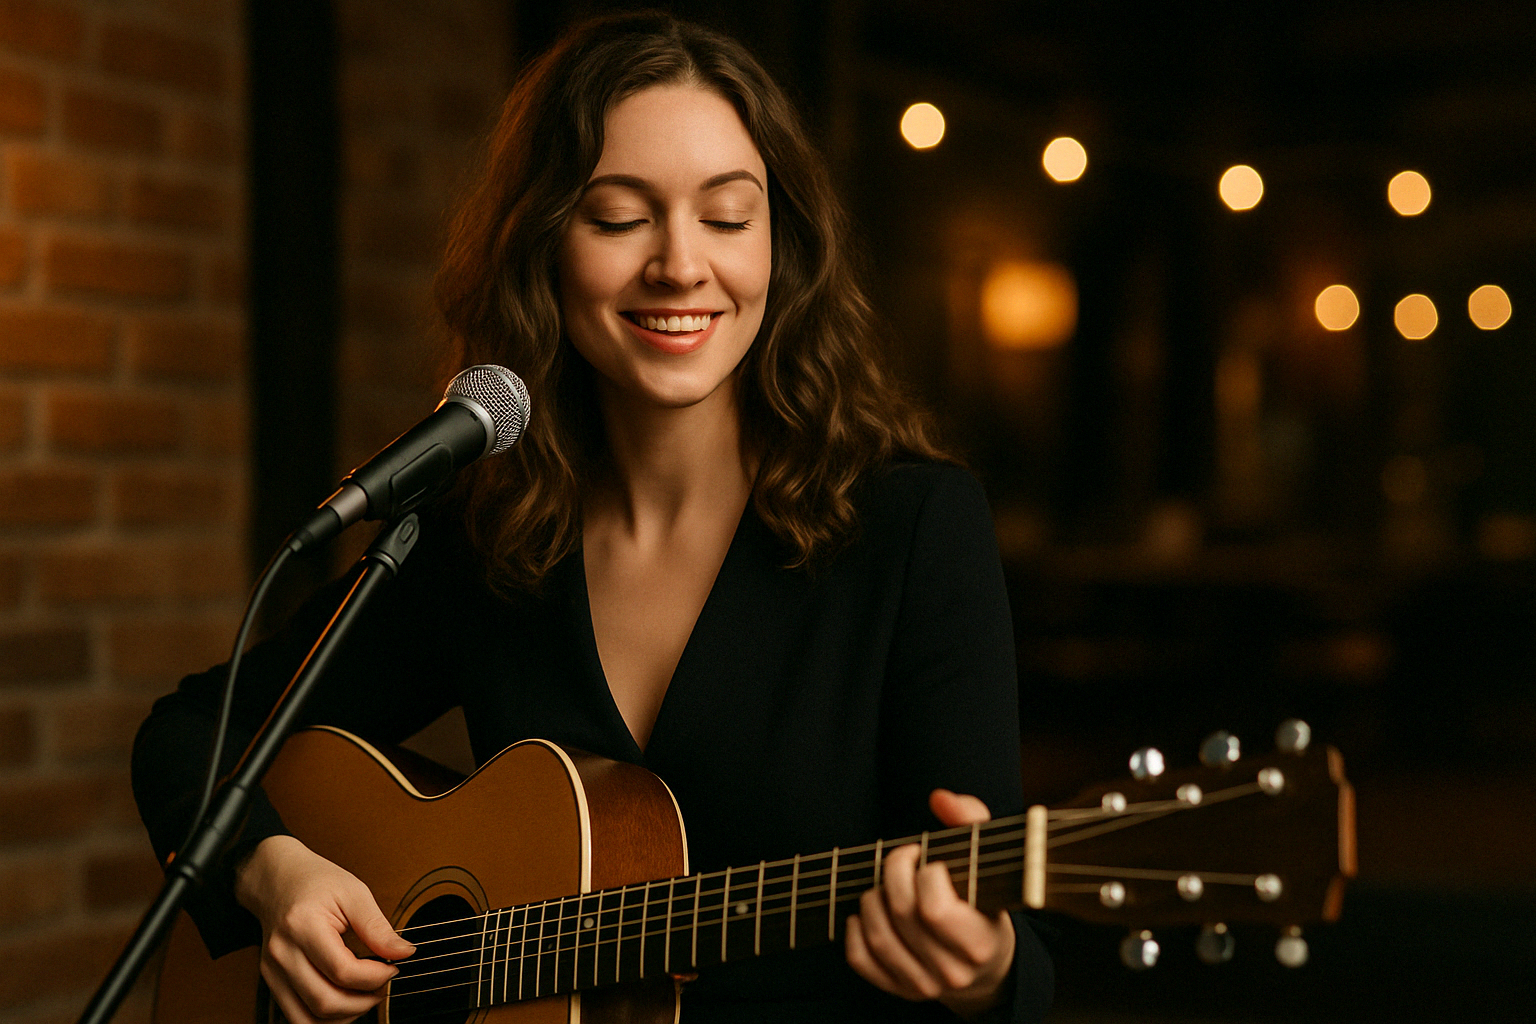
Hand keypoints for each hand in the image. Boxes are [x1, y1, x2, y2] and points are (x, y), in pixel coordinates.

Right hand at [235, 836, 414, 1022]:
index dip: (375, 977)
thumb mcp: (354, 893)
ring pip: (308, 1019)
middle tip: (382, 985)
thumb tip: (404, 952)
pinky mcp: (272, 983)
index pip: (342, 970)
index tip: (393, 967)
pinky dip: (324, 1019)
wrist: (277, 880)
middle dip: (363, 1002)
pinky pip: (297, 1017)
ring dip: (344, 1016)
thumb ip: (378, 927)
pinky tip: (344, 1001)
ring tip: (365, 995)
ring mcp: (273, 972)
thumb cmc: (315, 882)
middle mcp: (283, 954)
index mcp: (302, 925)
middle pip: (325, 1001)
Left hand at [845, 790, 1015, 1018]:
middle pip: (900, 913)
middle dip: (893, 873)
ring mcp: (924, 985)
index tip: (929, 858)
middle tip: (903, 859)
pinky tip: (868, 911)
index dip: (925, 872)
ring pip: (877, 935)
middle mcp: (952, 972)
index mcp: (979, 942)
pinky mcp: (899, 989)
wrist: (986, 961)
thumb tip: (940, 799)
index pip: (933, 908)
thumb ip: (970, 820)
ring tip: (886, 883)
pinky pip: (860, 958)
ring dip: (872, 898)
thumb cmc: (981, 899)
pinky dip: (854, 929)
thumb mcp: (987, 859)